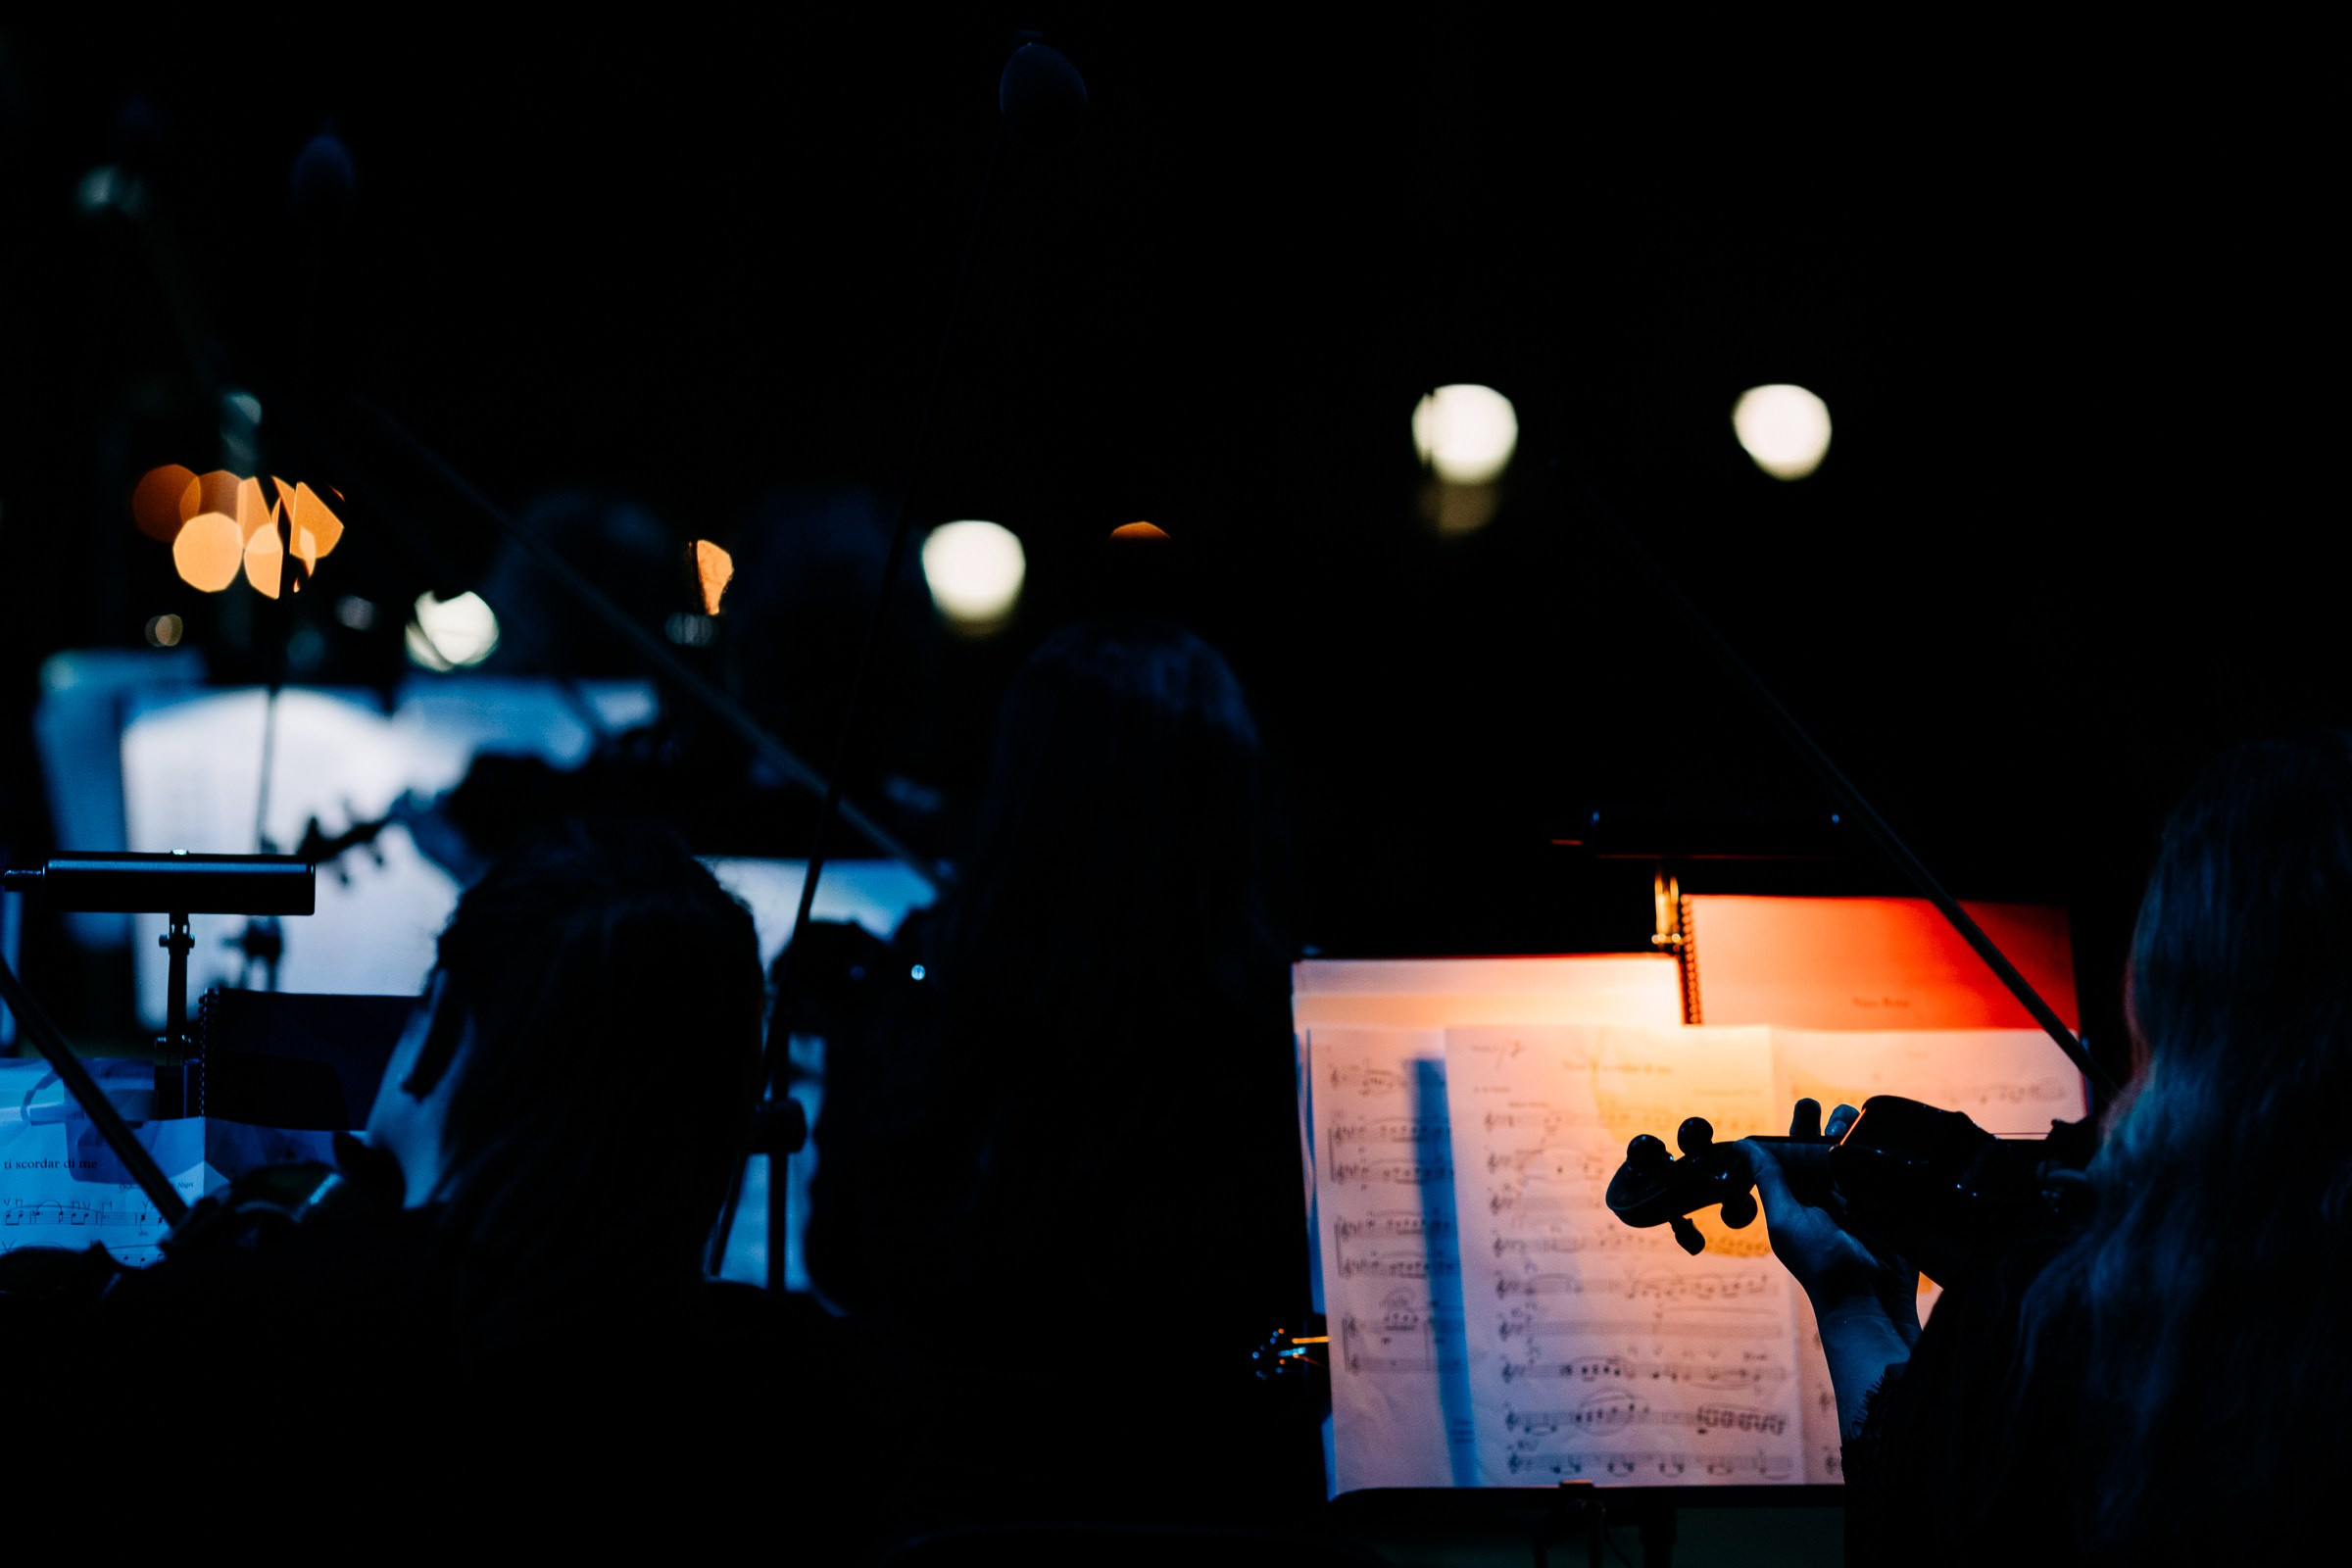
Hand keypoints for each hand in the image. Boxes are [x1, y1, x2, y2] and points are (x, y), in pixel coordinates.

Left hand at [1741, 1100, 1920, 1345]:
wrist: (1870, 1297)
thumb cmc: (1820, 1264)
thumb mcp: (1786, 1219)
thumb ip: (1769, 1180)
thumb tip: (1743, 1145)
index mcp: (1797, 1197)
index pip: (1793, 1154)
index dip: (1796, 1130)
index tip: (1806, 1108)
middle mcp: (1825, 1195)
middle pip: (1825, 1148)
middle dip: (1827, 1124)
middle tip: (1831, 1111)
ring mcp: (1857, 1197)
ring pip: (1854, 1153)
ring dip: (1854, 1134)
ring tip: (1852, 1124)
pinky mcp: (1884, 1203)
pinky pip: (1881, 1168)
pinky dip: (1880, 1150)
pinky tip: (1879, 1135)